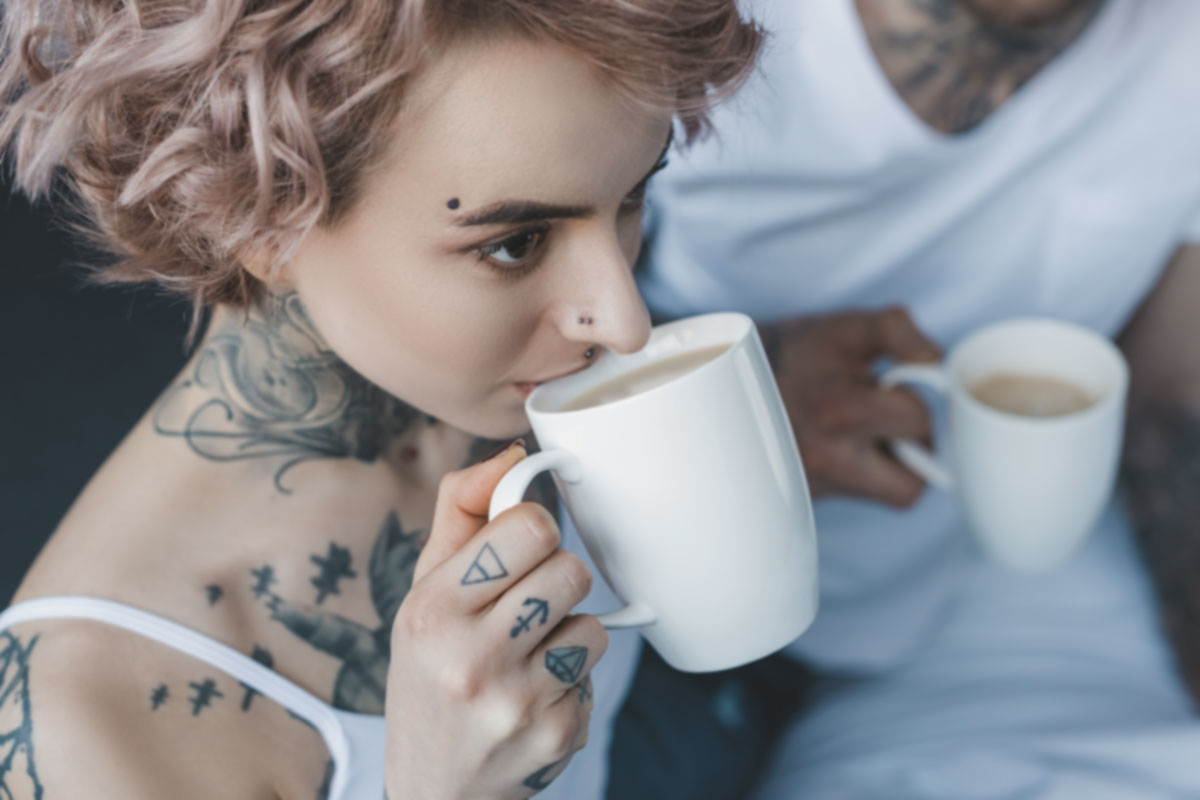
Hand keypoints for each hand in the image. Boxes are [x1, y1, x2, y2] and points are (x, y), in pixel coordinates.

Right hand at [386, 442, 603, 798]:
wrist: (435, 790)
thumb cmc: (429, 675)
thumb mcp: (422, 593)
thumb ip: (461, 513)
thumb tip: (512, 456)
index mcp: (432, 609)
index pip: (529, 527)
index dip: (533, 531)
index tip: (519, 548)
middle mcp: (470, 657)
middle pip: (571, 570)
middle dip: (552, 583)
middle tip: (523, 608)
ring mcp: (518, 701)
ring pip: (592, 623)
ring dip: (567, 635)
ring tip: (526, 658)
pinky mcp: (558, 734)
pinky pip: (596, 672)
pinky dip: (572, 680)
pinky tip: (534, 696)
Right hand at [760, 307, 940, 506]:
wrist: (733, 376)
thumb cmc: (801, 352)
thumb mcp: (848, 328)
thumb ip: (899, 332)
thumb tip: (934, 360)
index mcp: (837, 413)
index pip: (916, 425)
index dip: (914, 404)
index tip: (892, 391)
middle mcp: (823, 459)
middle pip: (909, 486)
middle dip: (910, 449)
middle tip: (886, 421)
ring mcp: (813, 486)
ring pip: (888, 497)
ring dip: (890, 466)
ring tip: (864, 433)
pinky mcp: (805, 499)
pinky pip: (858, 497)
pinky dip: (861, 473)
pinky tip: (841, 445)